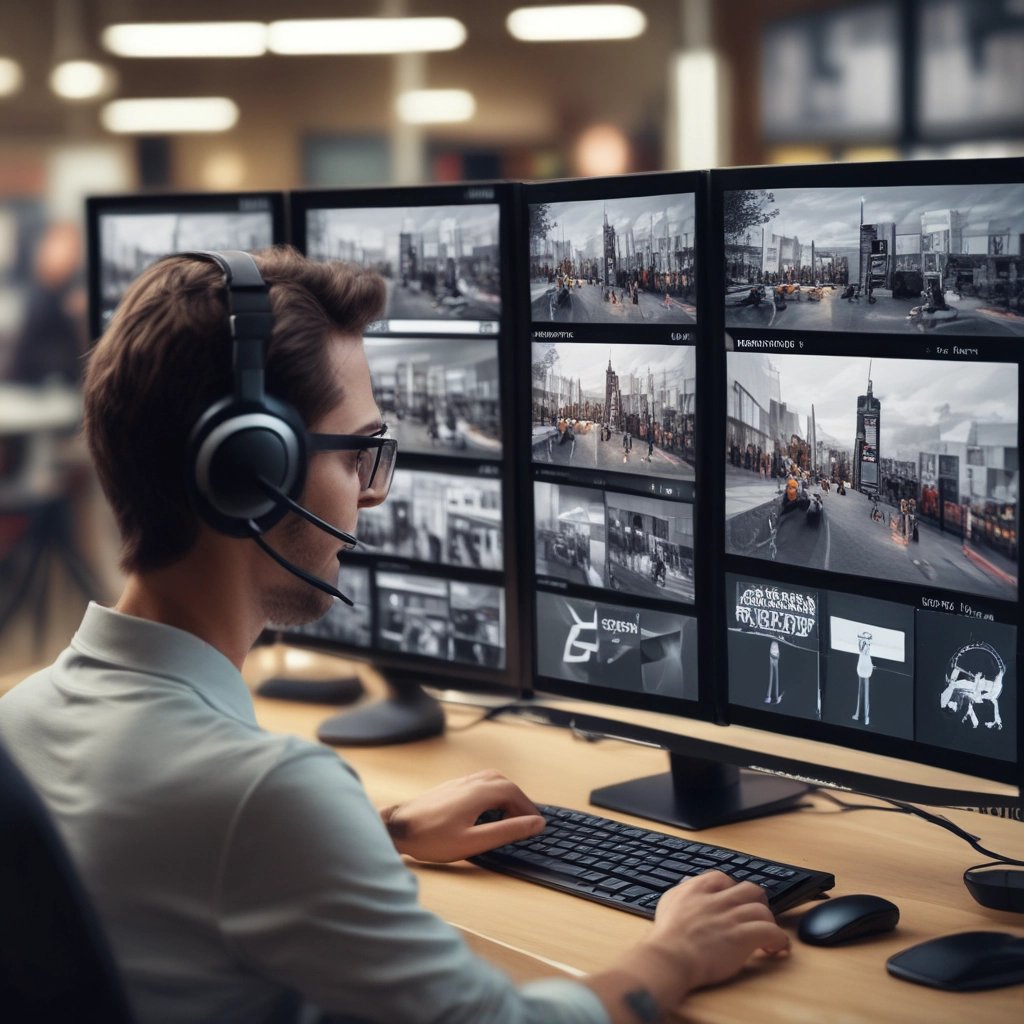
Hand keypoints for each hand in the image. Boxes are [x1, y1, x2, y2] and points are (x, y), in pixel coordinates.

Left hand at [381, 770, 545, 862]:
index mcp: (478, 793)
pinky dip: (492, 792)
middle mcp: (469, 783)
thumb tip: (533, 823)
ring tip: (510, 814)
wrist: (397, 829)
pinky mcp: (449, 788)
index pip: (513, 792)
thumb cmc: (431, 838)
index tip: (537, 822)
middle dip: (519, 799)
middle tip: (525, 820)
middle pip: (504, 782)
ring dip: (505, 794)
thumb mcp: (473, 842)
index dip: (528, 807)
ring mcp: (458, 783)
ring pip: (491, 779)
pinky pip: (479, 782)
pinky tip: (487, 809)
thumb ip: (505, 831)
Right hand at [649, 871, 788, 992]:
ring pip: (762, 910)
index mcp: (697, 889)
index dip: (731, 890)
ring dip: (768, 922)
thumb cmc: (665, 937)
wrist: (670, 957)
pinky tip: (777, 948)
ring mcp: (732, 917)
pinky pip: (771, 931)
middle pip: (749, 889)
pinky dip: (778, 939)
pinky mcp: (744, 937)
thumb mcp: (668, 904)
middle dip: (756, 901)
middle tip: (755, 916)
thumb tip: (689, 893)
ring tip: (766, 936)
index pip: (722, 878)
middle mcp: (718, 899)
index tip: (732, 902)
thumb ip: (683, 895)